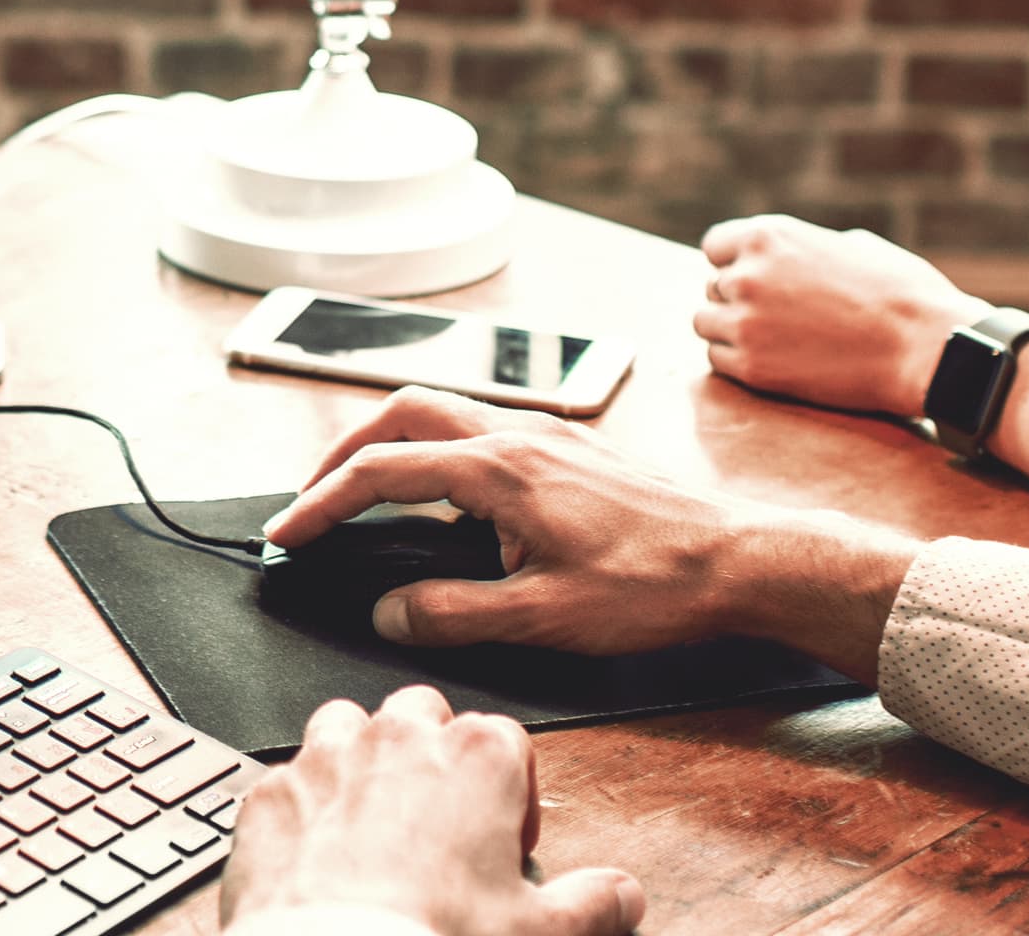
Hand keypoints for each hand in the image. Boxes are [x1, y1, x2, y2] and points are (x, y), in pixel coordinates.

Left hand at [220, 686, 641, 935]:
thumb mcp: (542, 931)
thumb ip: (594, 903)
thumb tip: (622, 897)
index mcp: (475, 758)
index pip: (506, 739)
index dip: (511, 791)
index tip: (504, 839)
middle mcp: (398, 739)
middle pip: (424, 714)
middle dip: (432, 755)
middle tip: (439, 824)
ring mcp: (327, 759)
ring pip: (347, 723)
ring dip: (360, 759)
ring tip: (372, 824)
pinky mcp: (269, 795)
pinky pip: (286, 778)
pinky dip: (301, 808)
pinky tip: (314, 854)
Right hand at [260, 388, 915, 673]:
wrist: (740, 561)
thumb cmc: (654, 586)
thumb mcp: (542, 617)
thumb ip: (452, 612)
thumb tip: (391, 612)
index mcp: (498, 468)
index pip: (381, 471)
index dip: (321, 503)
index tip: (288, 533)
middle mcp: (518, 434)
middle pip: (403, 409)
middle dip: (346, 449)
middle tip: (316, 497)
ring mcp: (549, 434)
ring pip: (446, 410)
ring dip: (396, 442)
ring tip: (370, 493)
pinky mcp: (573, 448)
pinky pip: (485, 426)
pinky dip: (442, 450)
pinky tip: (451, 498)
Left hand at [694, 216, 983, 418]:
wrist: (925, 349)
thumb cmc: (902, 293)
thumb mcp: (853, 245)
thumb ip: (806, 248)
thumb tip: (788, 257)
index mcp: (771, 237)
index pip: (716, 247)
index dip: (735, 263)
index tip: (755, 279)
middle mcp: (747, 275)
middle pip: (713, 287)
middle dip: (738, 299)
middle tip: (778, 317)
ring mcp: (746, 323)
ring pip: (706, 324)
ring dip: (731, 330)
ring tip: (774, 339)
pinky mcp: (753, 368)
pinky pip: (718, 360)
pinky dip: (739, 361)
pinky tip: (776, 360)